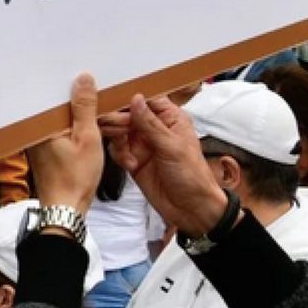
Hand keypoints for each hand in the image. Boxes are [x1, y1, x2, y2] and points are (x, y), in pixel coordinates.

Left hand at [25, 73, 103, 213]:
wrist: (66, 209)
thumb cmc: (75, 178)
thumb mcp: (87, 137)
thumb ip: (85, 107)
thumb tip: (83, 78)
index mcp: (42, 123)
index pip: (60, 95)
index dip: (82, 90)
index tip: (101, 88)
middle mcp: (38, 129)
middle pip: (66, 107)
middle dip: (93, 107)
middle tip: (116, 110)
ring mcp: (43, 140)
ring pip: (70, 120)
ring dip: (93, 120)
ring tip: (117, 122)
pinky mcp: (50, 149)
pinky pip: (68, 132)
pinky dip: (85, 131)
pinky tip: (104, 132)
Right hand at [99, 93, 228, 236]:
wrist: (190, 209)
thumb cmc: (192, 176)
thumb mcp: (172, 147)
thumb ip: (150, 124)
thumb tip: (135, 99)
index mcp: (170, 118)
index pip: (147, 99)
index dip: (130, 98)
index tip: (115, 100)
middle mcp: (154, 128)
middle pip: (128, 113)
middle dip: (119, 120)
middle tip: (119, 130)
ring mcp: (142, 144)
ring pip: (118, 131)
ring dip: (117, 139)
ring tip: (125, 151)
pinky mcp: (133, 159)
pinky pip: (116, 150)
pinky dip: (119, 156)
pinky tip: (130, 165)